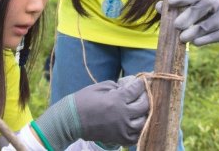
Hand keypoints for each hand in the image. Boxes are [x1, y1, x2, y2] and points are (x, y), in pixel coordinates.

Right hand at [34, 77, 148, 149]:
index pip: (137, 90)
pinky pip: (136, 137)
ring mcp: (122, 129)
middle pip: (144, 106)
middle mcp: (123, 115)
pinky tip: (138, 123)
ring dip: (145, 114)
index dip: (141, 83)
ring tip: (143, 108)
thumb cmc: (84, 100)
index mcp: (117, 100)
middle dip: (146, 97)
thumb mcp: (101, 87)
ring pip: (144, 122)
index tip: (143, 80)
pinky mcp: (118, 138)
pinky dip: (140, 130)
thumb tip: (128, 87)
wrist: (72, 120)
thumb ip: (117, 86)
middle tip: (145, 93)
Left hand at [159, 0, 218, 45]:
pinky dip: (207, 39)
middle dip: (190, 15)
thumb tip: (159, 7)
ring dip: (196, 31)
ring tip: (183, 38)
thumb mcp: (186, 5)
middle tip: (176, 25)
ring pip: (212, 23)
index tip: (170, 2)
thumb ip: (173, 6)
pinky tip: (196, 42)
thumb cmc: (198, 10)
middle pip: (205, 5)